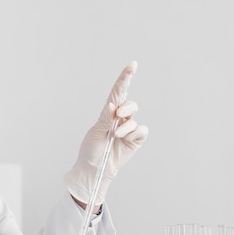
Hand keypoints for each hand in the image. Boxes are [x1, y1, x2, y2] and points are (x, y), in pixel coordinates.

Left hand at [64, 61, 148, 205]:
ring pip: (134, 118)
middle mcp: (119, 119)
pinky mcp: (136, 140)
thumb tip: (113, 103)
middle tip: (118, 116)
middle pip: (130, 103)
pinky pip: (142, 130)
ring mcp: (128, 129)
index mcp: (108, 113)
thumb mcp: (95, 132)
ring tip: (116, 136)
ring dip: (125, 126)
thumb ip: (106, 117)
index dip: (125, 78)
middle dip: (126, 107)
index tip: (132, 64)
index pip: (118, 92)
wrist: (95, 170)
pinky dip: (134, 133)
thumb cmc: (91, 150)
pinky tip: (126, 139)